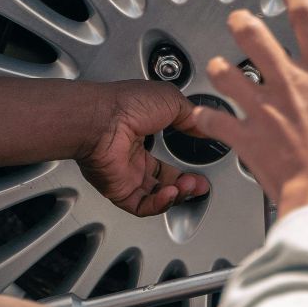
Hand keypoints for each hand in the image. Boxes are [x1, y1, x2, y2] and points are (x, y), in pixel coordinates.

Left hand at [78, 81, 209, 217]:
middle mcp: (130, 157)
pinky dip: (160, 204)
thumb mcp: (171, 100)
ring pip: (155, 196)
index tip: (200, 168)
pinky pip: (142, 206)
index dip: (184, 165)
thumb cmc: (126, 104)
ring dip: (176, 195)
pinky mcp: (118, 190)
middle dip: (185, 185)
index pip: (165, 157)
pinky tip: (171, 194)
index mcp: (139, 135)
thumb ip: (190, 116)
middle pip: (162, 181)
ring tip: (189, 187)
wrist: (103, 119)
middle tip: (199, 185)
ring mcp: (124, 175)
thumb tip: (204, 125)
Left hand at [190, 0, 307, 222]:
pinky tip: (204, 116)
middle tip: (240, 18)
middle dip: (244, 23)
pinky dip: (208, 118)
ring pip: (228, 74)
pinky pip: (217, 122)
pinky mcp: (247, 137)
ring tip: (217, 63)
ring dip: (220, 68)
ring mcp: (264, 110)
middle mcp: (290, 86)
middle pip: (255, 38)